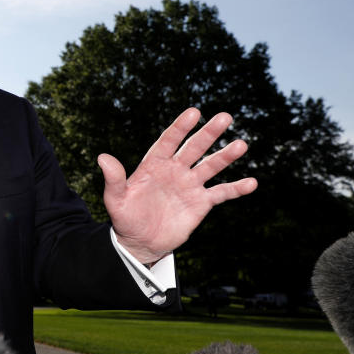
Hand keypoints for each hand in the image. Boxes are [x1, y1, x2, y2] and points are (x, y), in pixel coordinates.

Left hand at [99, 108, 257, 263]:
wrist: (140, 242)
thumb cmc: (125, 217)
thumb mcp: (115, 199)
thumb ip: (113, 178)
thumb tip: (102, 157)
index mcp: (154, 164)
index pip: (169, 141)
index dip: (180, 127)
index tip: (194, 112)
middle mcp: (175, 170)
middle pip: (194, 148)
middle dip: (209, 133)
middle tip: (225, 117)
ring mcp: (189, 185)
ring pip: (211, 166)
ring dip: (226, 156)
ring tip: (241, 144)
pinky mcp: (201, 203)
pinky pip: (221, 193)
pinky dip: (236, 188)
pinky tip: (252, 182)